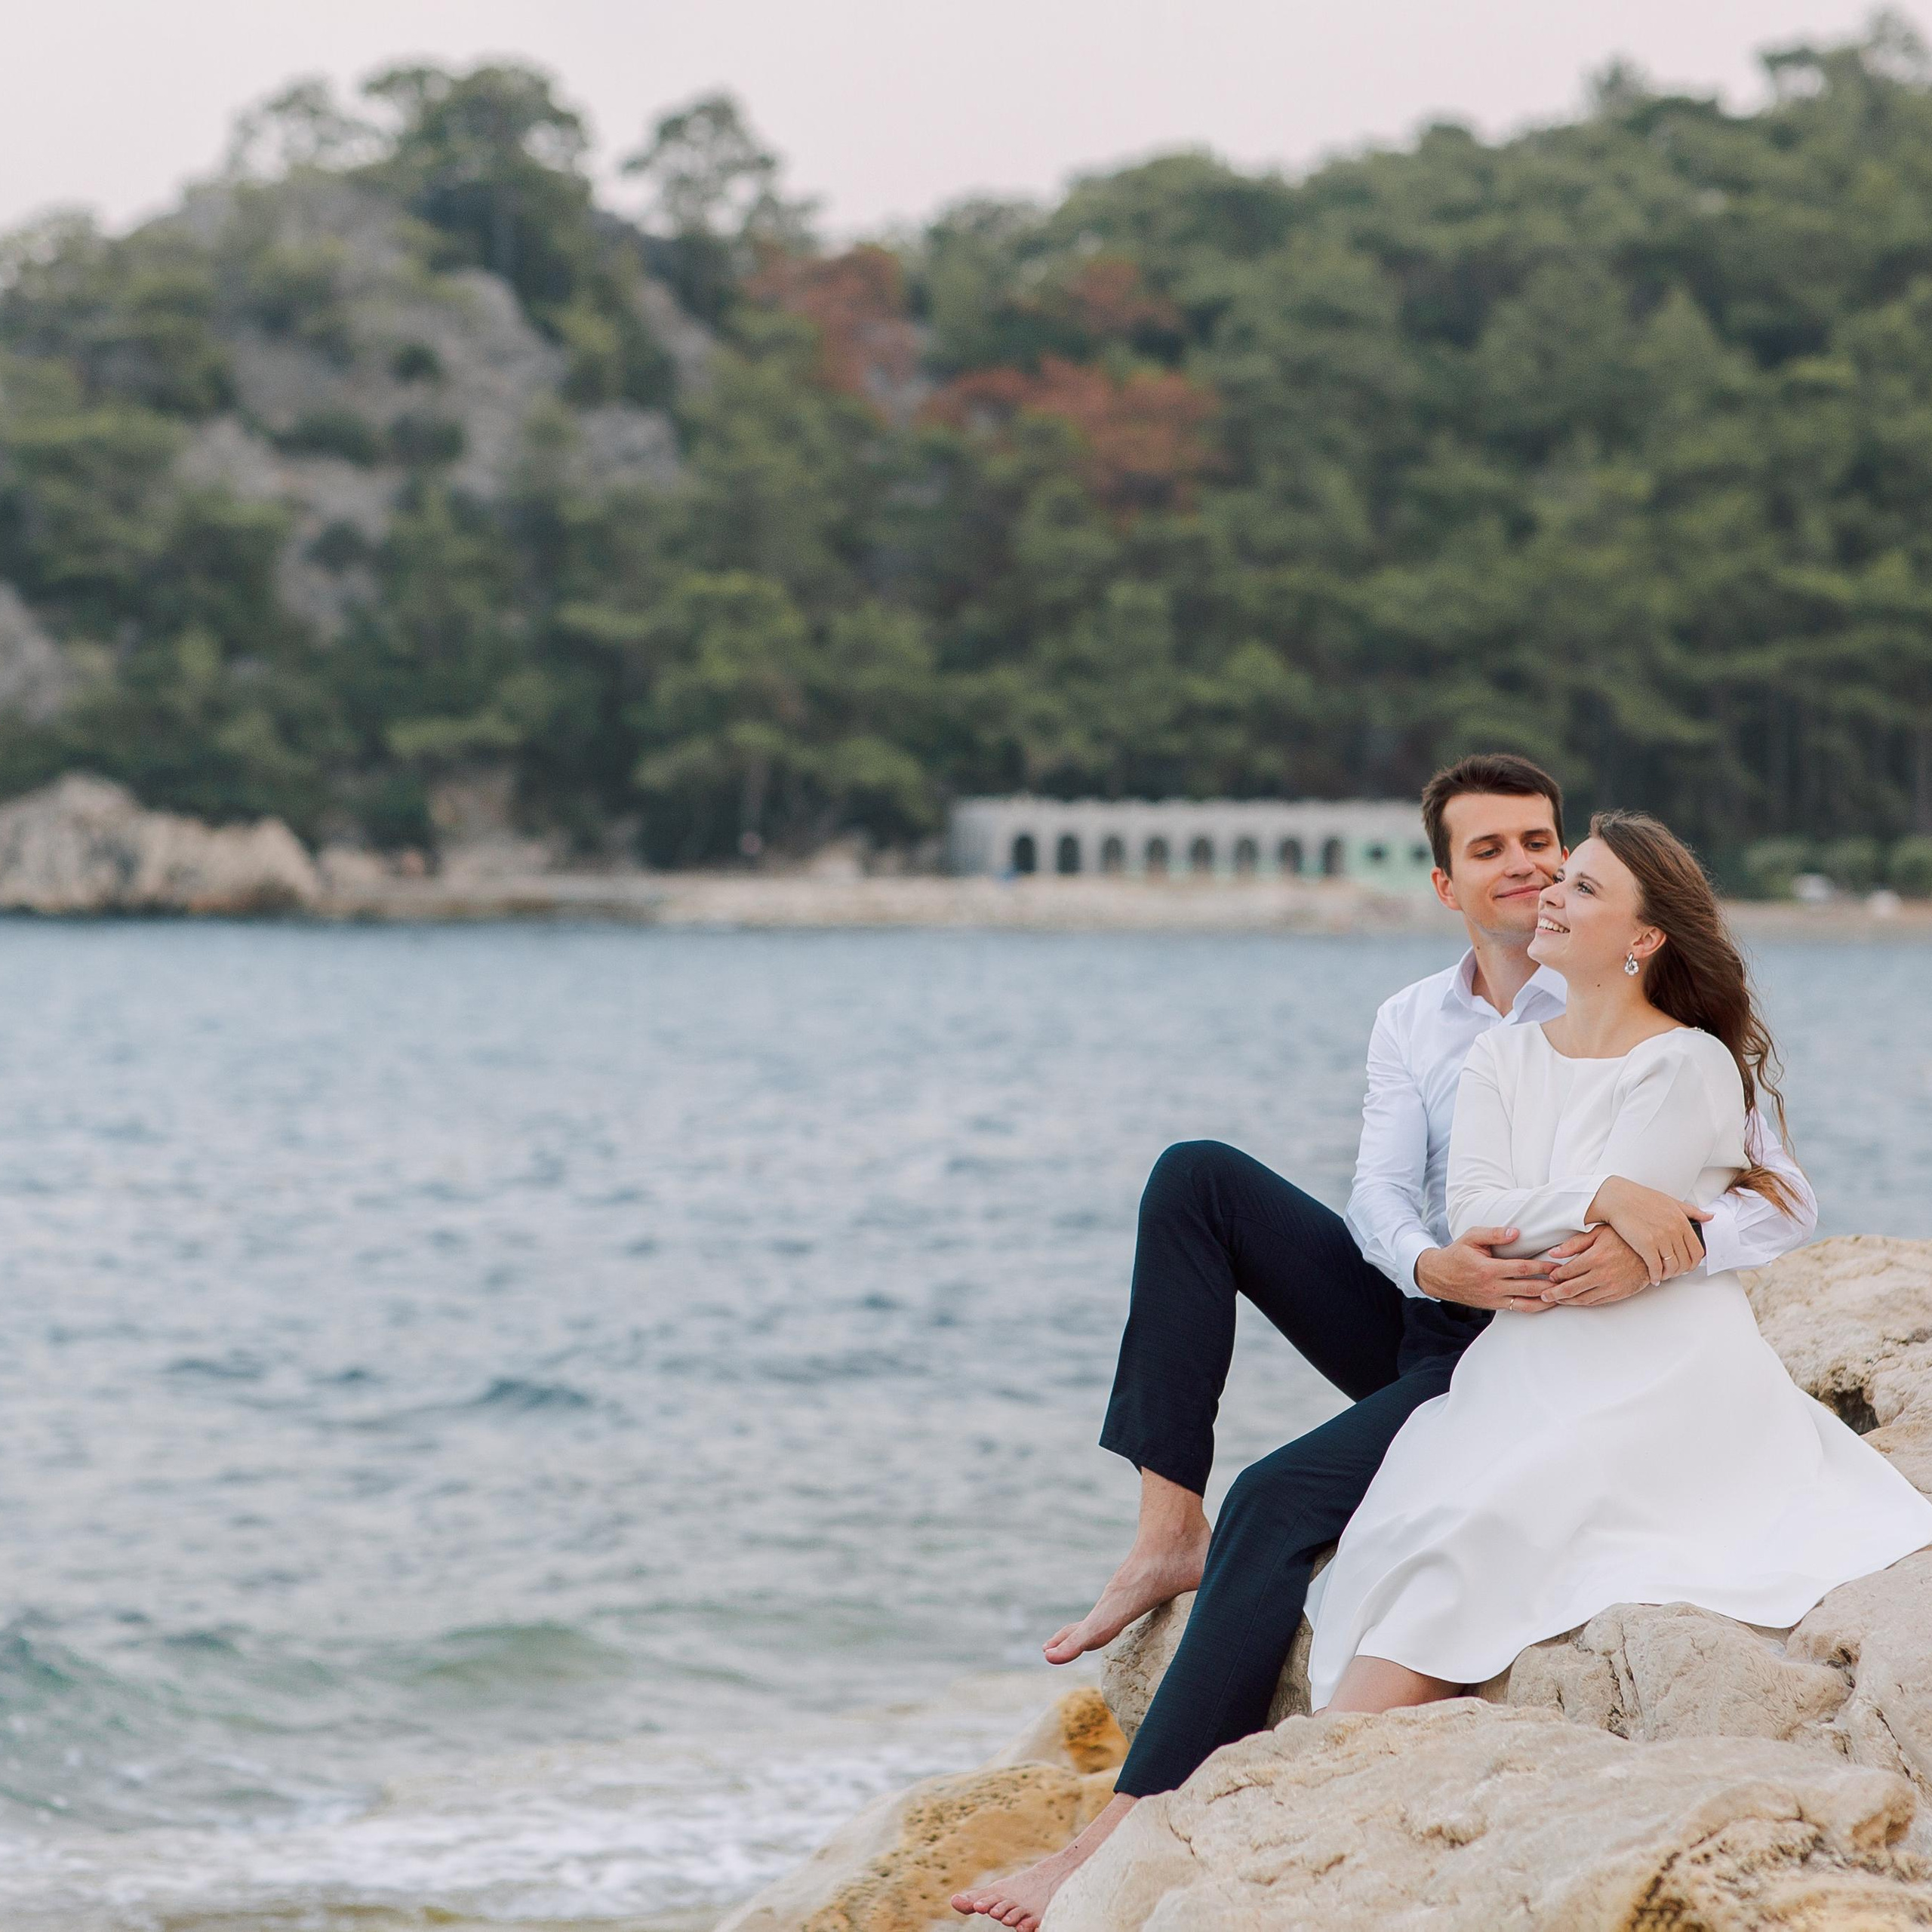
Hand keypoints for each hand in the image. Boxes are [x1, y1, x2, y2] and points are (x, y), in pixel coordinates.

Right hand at [1414, 1228, 1557, 1312]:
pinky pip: (1518, 1309)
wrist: (1438, 1277)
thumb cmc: (1457, 1254)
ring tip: (1563, 1295)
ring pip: (1526, 1304)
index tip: (1557, 1264)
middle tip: (1568, 1280)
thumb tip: (1516, 1232)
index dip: (1542, 1267)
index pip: (1522, 1269)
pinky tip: (1546, 1302)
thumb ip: (1494, 1234)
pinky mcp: (1494, 1306)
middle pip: (1529, 1288)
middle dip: (1551, 1285)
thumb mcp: (1471, 1237)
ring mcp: (1494, 1299)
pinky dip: (1534, 1306)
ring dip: (1546, 1300)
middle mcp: (1492, 1287)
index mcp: (1488, 1269)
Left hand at [1539, 1225, 1651, 1306]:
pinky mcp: (1619, 1293)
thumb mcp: (1598, 1233)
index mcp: (1595, 1257)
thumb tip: (1553, 1253)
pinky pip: (1597, 1302)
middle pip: (1571, 1289)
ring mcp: (1611, 1286)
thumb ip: (1574, 1244)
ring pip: (1583, 1298)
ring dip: (1567, 1301)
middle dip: (1554, 1293)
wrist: (1653, 1252)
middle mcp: (1602, 1274)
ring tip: (1556, 1300)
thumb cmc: (1625, 1238)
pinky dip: (1583, 1303)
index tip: (1549, 1277)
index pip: (1567, 1272)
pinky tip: (1576, 1300)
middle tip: (1544, 1295)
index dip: (1555, 1276)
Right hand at [1585, 1178, 1712, 1285]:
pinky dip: (1655, 1277)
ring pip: (1672, 1267)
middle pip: (1686, 1262)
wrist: (1616, 1197)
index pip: (1697, 1251)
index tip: (1686, 1266)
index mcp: (1682, 1221)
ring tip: (1662, 1275)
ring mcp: (1660, 1238)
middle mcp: (1674, 1231)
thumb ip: (1692, 1211)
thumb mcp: (1670, 1201)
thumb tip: (1710, 1217)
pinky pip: (1656, 1268)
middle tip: (1672, 1273)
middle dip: (1680, 1271)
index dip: (1693, 1263)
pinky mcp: (1645, 1245)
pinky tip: (1652, 1278)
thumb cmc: (1640, 1197)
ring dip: (1668, 1275)